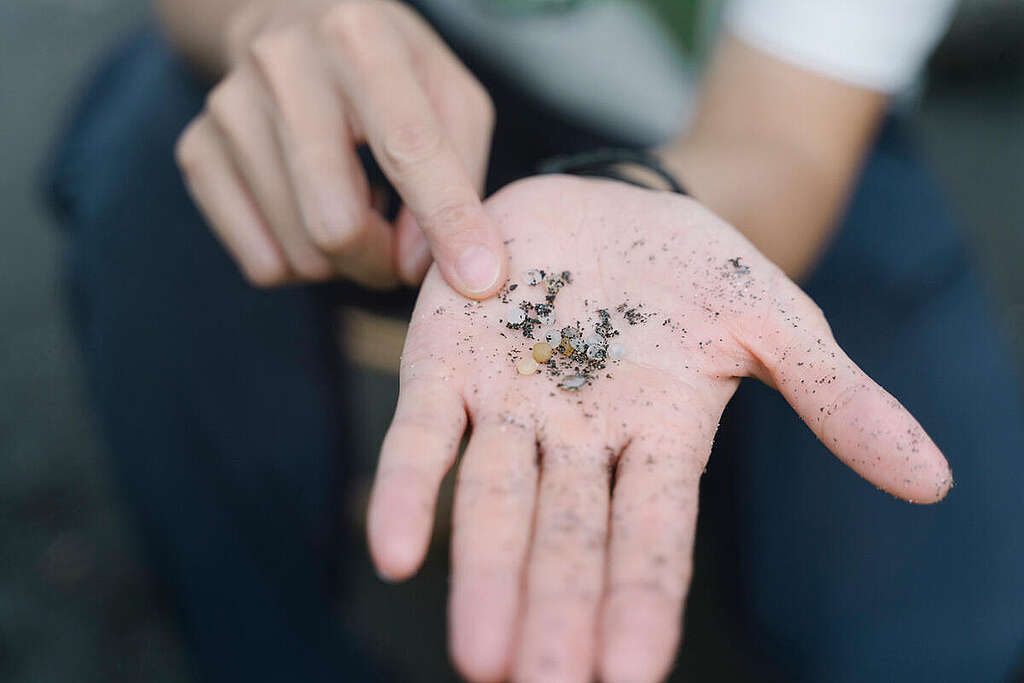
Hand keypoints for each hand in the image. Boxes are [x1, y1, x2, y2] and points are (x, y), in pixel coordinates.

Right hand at [174, 0, 505, 295]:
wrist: (290, 21)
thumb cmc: (389, 70)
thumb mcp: (450, 97)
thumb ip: (459, 176)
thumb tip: (415, 263)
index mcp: (359, 38)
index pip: (408, 148)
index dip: (447, 222)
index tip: (478, 281)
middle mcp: (282, 65)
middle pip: (334, 223)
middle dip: (381, 262)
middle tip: (400, 252)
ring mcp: (229, 109)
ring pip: (299, 254)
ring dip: (344, 261)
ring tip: (356, 211)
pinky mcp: (197, 150)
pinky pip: (261, 263)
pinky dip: (300, 262)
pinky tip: (312, 212)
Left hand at [366, 176, 951, 681]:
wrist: (610, 206)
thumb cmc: (693, 271)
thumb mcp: (774, 320)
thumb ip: (838, 398)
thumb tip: (932, 481)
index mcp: (659, 438)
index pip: (653, 535)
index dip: (641, 601)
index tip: (629, 674)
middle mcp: (578, 442)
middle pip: (567, 536)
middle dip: (557, 609)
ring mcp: (507, 407)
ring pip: (492, 502)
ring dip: (484, 574)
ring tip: (478, 655)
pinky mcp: (443, 365)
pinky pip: (421, 436)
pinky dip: (405, 490)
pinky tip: (391, 550)